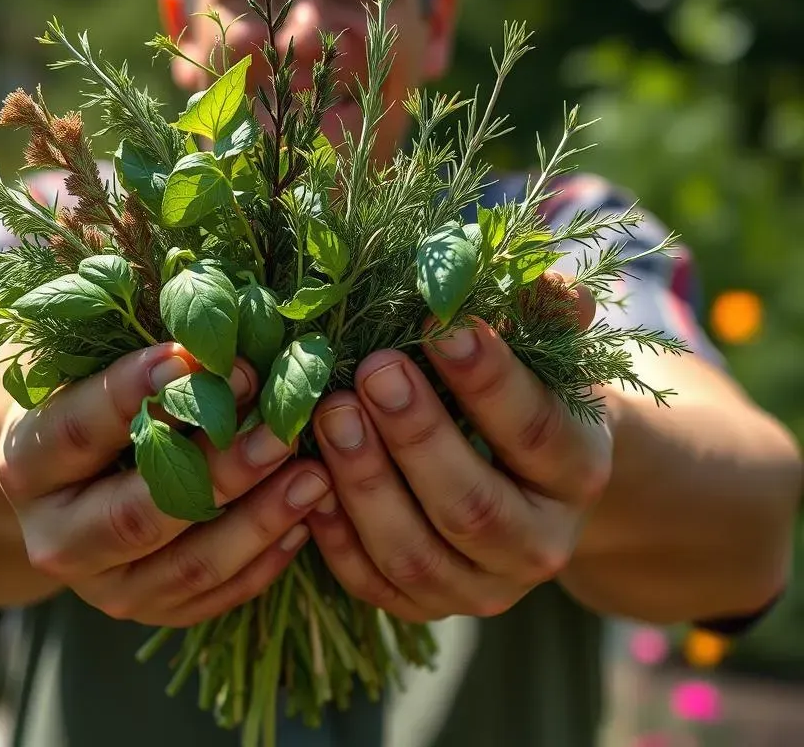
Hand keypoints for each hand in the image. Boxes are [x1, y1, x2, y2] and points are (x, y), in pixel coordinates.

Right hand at [0, 344, 330, 626]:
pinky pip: (211, 596)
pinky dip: (264, 560)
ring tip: (315, 474)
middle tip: (281, 427)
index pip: (79, 429)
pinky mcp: (146, 608)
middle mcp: (55, 535)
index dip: (134, 392)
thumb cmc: (86, 401)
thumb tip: (188, 275)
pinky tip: (306, 514)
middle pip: (139, 513)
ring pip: (185, 566)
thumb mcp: (85, 364)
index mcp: (28, 461)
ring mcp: (102, 584)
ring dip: (257, 520)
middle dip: (218, 468)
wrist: (62, 486)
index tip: (194, 354)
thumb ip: (125, 333)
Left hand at [305, 275, 612, 621]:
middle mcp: (540, 543)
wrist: (529, 483)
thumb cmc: (528, 395)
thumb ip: (547, 314)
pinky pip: (375, 582)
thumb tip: (544, 278)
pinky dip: (336, 535)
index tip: (440, 326)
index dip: (489, 382)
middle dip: (416, 436)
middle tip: (372, 371)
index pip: (536, 431)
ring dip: (365, 484)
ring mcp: (482, 587)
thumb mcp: (549, 355)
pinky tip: (307, 475)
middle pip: (472, 505)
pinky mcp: (429, 606)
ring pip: (416, 554)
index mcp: (577, 471)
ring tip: (329, 415)